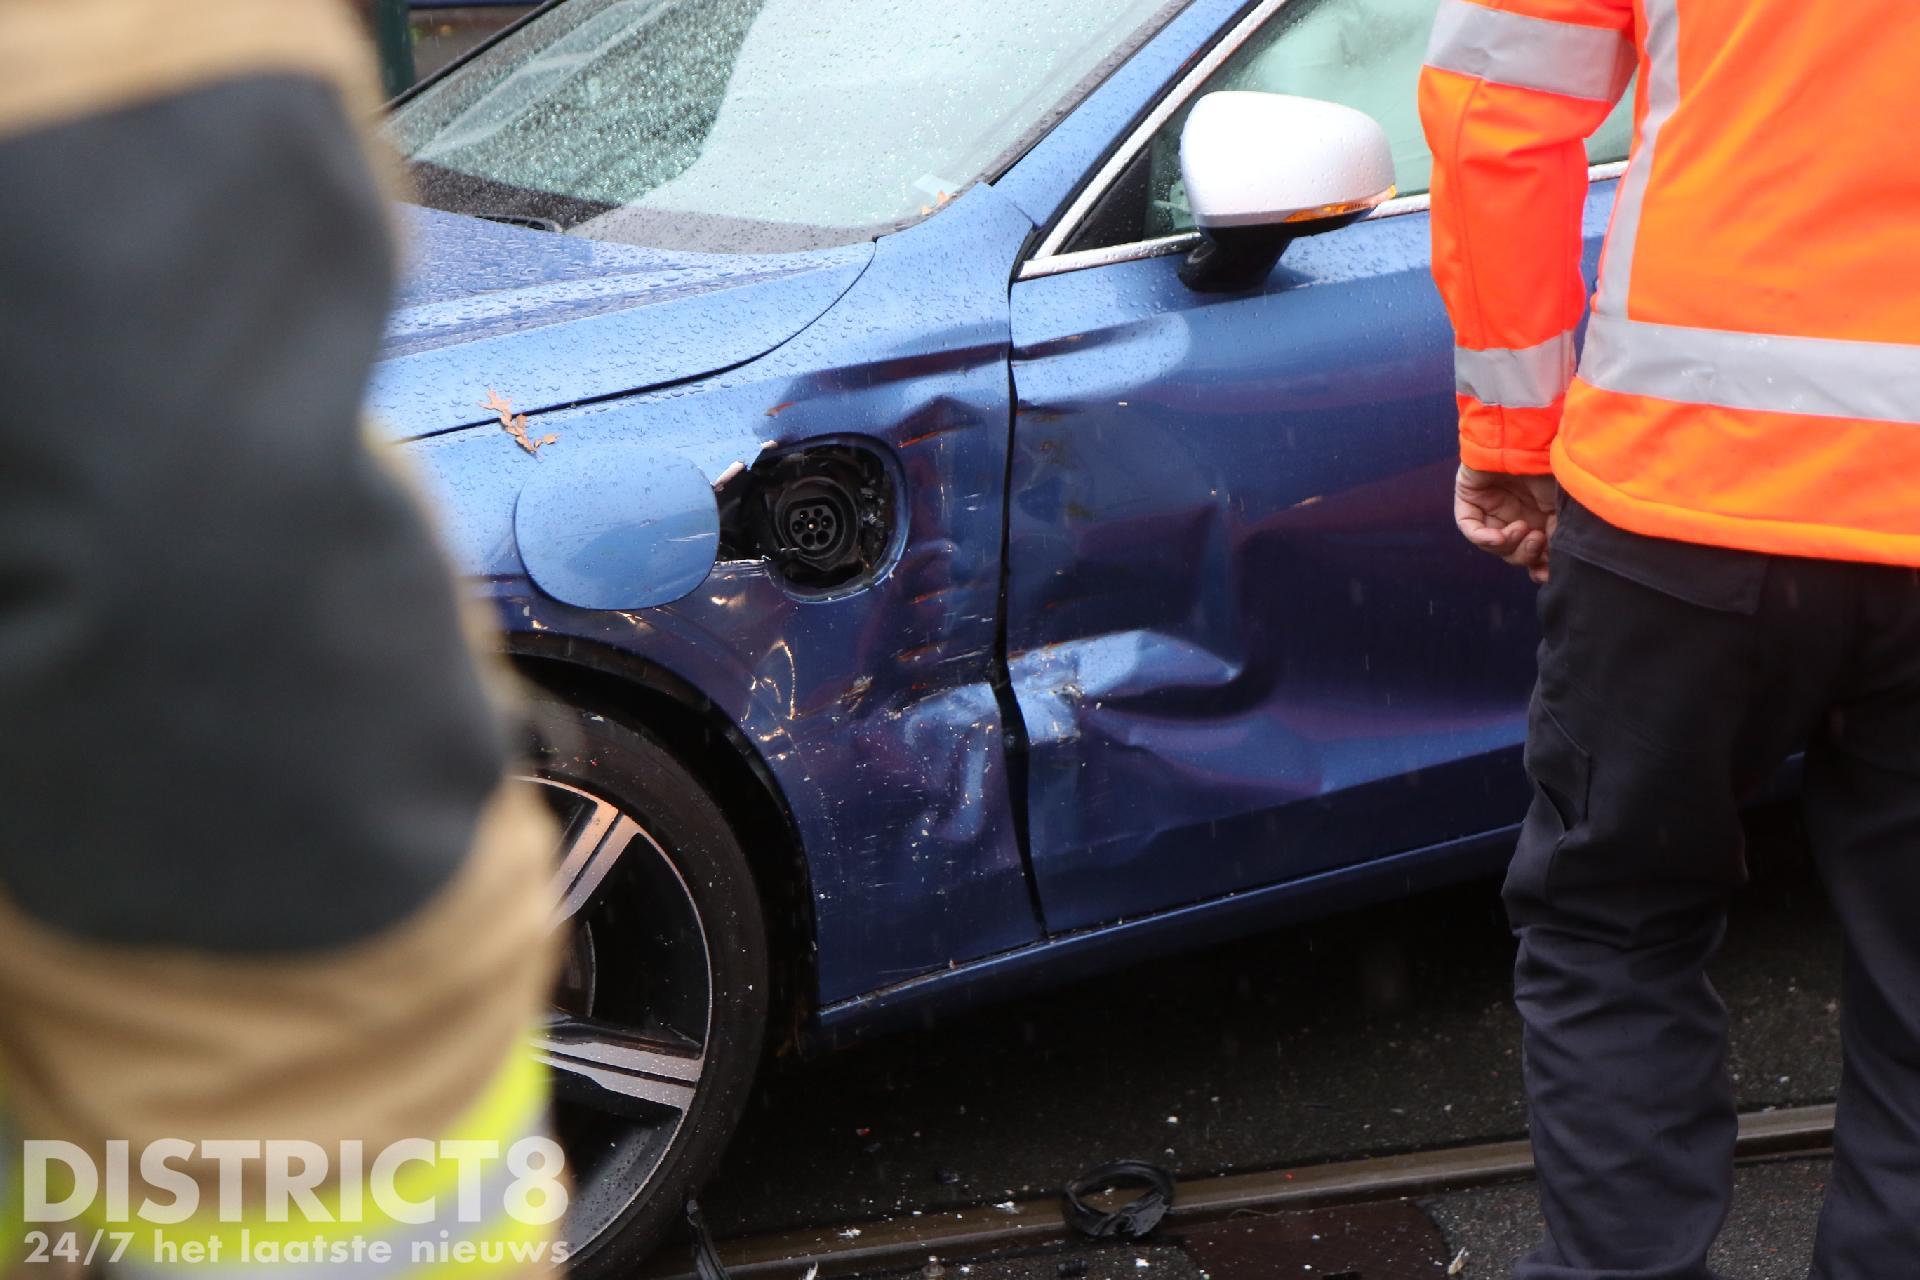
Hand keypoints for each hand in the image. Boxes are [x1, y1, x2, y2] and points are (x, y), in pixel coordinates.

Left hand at [1455, 464, 1558, 583]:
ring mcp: (1491, 508)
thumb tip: (1554, 563)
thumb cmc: (1550, 466)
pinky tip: (1499, 537)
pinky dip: (1485, 539)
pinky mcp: (1470, 500)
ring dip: (1510, 545)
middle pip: (1514, 552)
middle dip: (1526, 554)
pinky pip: (1471, 529)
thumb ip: (1557, 534)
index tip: (1546, 573)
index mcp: (1537, 514)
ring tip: (1523, 529)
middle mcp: (1514, 512)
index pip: (1532, 550)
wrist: (1529, 438)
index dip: (1538, 566)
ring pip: (1494, 545)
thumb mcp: (1560, 507)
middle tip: (1537, 539)